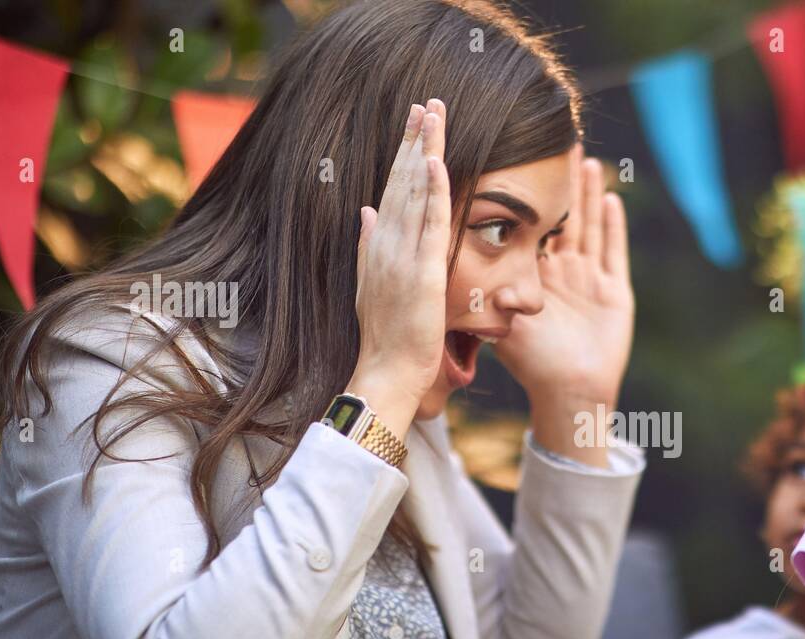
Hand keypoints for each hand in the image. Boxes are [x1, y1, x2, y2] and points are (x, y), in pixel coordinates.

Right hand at [349, 99, 451, 421]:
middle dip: (413, 139)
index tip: (414, 124)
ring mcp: (402, 255)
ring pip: (415, 192)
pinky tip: (437, 161)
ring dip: (424, 150)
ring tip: (433, 114)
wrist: (388, 370)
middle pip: (402, 180)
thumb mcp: (374, 284)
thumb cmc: (389, 337)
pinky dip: (435, 190)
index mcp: (379, 245)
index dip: (404, 155)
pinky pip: (431, 223)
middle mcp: (386, 243)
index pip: (394, 190)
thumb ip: (370, 245)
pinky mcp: (422, 271)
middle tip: (426, 102)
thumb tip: (367, 211)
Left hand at [493, 143, 633, 408]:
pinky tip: (610, 199)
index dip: (530, 197)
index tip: (521, 164)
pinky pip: (614, 253)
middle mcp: (563, 273)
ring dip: (586, 195)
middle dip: (561, 184)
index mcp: (535, 277)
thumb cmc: (533, 364)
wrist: (569, 394)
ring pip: (588, 228)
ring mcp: (590, 281)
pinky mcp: (615, 292)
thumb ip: (494, 297)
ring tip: (584, 159)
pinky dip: (612, 227)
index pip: (532, 227)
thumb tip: (472, 274)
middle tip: (559, 144)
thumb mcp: (506, 324)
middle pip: (563, 218)